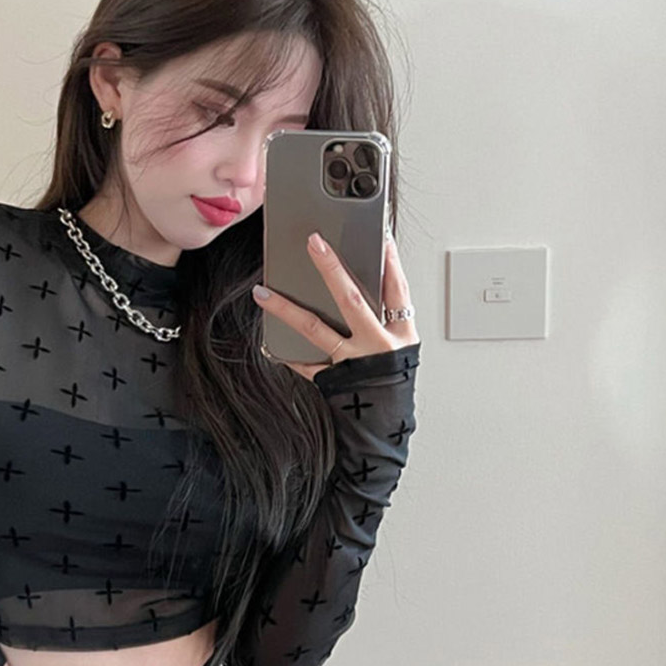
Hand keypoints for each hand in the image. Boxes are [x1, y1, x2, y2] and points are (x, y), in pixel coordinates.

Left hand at [252, 228, 419, 381]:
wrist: (386, 431)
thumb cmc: (394, 386)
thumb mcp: (403, 350)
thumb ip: (389, 320)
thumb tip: (369, 285)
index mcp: (401, 336)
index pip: (396, 290)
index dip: (390, 262)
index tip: (381, 235)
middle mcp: (376, 347)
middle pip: (352, 300)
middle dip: (332, 269)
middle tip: (314, 243)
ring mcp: (352, 363)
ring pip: (315, 329)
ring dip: (286, 309)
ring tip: (263, 292)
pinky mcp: (332, 380)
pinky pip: (304, 364)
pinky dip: (286, 353)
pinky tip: (268, 343)